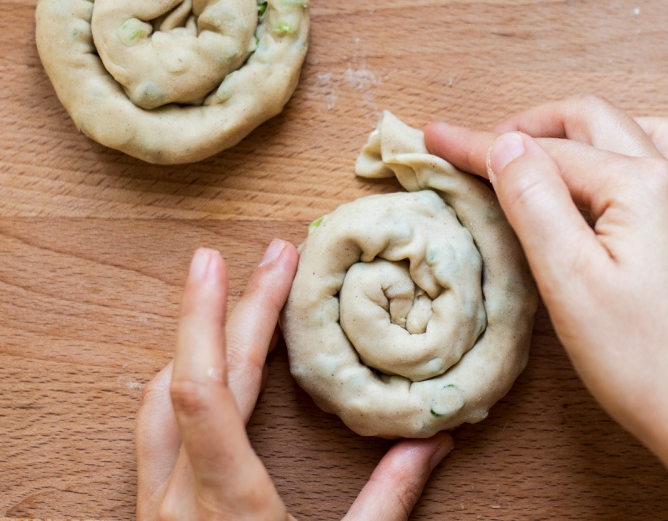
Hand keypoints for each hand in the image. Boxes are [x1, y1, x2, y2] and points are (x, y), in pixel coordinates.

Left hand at [136, 241, 452, 519]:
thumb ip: (387, 503)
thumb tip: (431, 443)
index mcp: (229, 505)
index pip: (205, 393)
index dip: (215, 319)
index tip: (233, 263)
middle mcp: (179, 497)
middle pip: (191, 380)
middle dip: (224, 308)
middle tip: (256, 256)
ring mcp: (157, 504)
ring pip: (159, 399)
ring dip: (194, 339)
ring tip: (229, 295)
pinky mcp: (153, 511)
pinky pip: (152, 428)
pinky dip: (177, 382)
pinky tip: (193, 366)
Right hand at [425, 96, 667, 519]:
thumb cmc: (643, 361)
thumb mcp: (568, 279)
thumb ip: (534, 202)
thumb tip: (507, 145)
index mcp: (639, 186)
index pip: (542, 151)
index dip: (480, 145)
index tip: (435, 139)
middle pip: (598, 123)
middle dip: (535, 125)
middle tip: (487, 147)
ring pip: (656, 134)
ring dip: (602, 131)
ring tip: (565, 150)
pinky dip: (663, 164)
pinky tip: (648, 188)